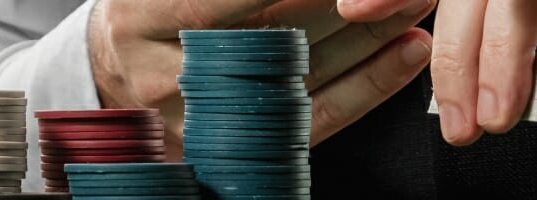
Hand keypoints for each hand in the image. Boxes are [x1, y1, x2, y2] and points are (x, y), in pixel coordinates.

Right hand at [87, 0, 435, 159]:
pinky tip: (407, 51)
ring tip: (416, 1)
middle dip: (348, 1)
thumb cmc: (157, 13)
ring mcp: (211, 121)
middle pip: (280, 31)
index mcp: (143, 18)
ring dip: (374, 33)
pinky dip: (373, 82)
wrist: (120, 78)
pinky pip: (322, 115)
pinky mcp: (249, 149)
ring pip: (310, 72)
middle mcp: (172, 75)